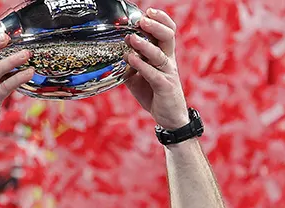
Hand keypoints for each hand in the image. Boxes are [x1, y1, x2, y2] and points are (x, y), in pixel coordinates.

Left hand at [122, 9, 189, 130]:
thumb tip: (114, 56)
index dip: (161, 20)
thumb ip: (130, 66)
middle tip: (142, 20)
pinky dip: (141, 65)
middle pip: (168, 37)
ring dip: (144, 45)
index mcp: (165, 56)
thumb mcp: (139, 77)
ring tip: (132, 38)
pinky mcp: (164, 86)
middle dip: (155, 26)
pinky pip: (153, 73)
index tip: (148, 11)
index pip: (168, 32)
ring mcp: (168, 73)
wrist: (169, 118)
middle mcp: (168, 61)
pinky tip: (130, 59)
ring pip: (158, 54)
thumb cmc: (155, 95)